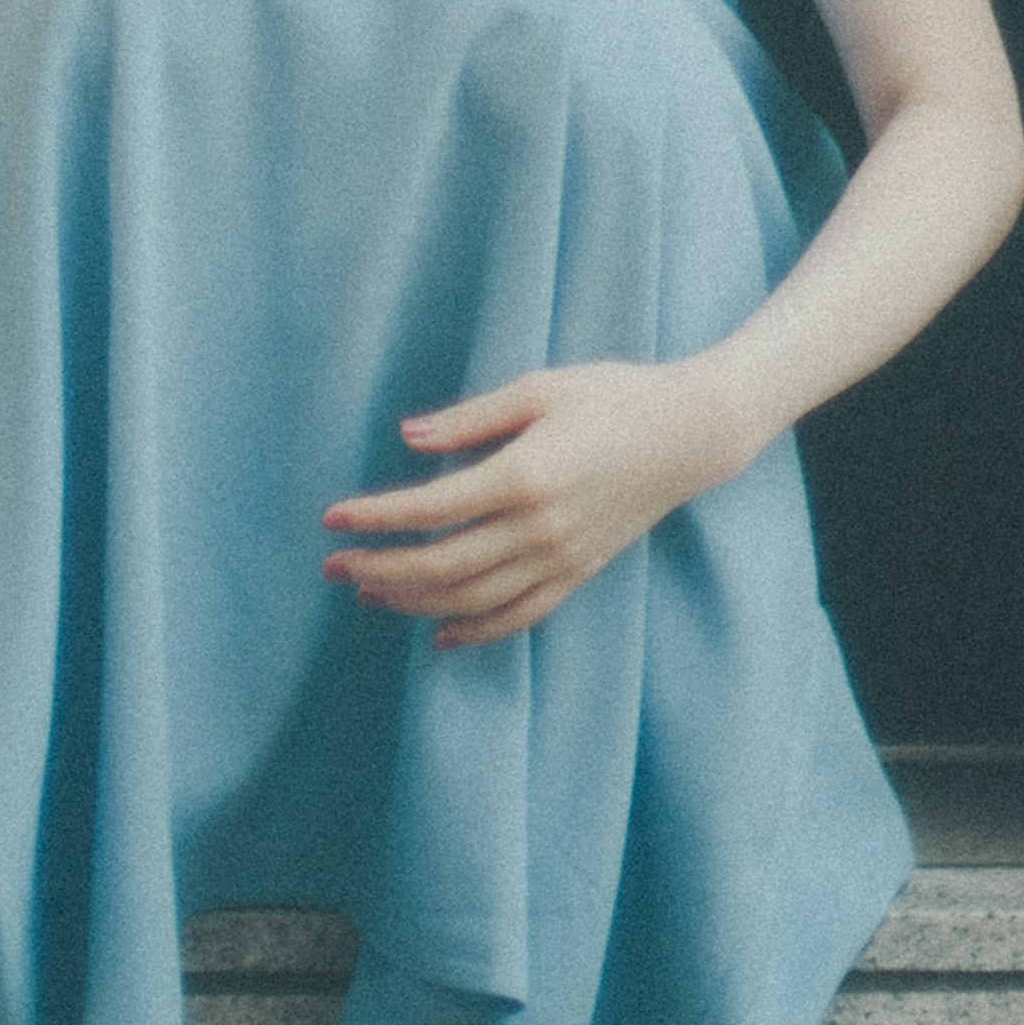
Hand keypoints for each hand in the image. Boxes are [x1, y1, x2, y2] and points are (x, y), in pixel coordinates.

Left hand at [320, 359, 747, 649]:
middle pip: (442, 566)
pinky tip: (441, 636)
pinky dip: (476, 633)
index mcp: (524, 474)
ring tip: (370, 593)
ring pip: (473, 600)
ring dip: (414, 603)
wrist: (690, 433)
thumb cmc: (613, 395)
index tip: (333, 520)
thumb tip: (408, 438)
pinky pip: (519, 617)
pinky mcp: (579, 574)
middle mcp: (539, 528)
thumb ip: (471, 419)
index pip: (431, 508)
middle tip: (334, 566)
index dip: (377, 518)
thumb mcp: (540, 388)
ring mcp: (561, 559)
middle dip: (381, 568)